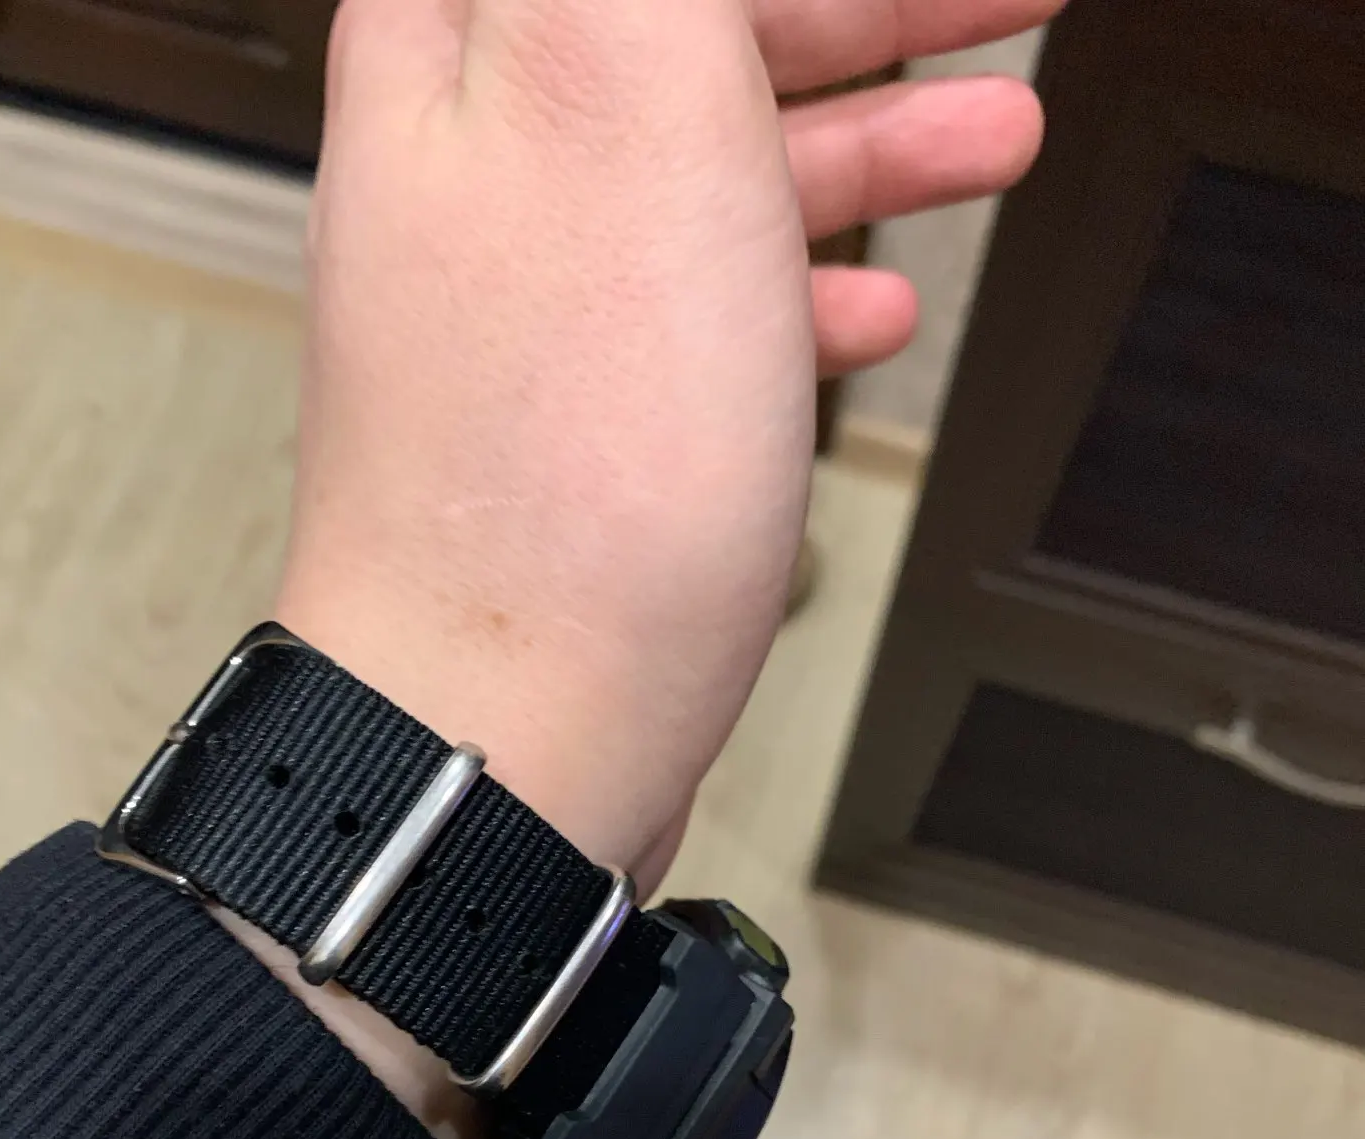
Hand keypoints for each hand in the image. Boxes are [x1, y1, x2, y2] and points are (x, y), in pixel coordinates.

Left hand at [278, 0, 1056, 891]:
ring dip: (867, 132)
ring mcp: (528, 303)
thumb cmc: (562, 461)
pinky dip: (802, 285)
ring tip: (1004, 124)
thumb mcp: (628, 88)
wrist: (504, 733)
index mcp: (468, 42)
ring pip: (714, 162)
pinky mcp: (577, 423)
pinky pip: (705, 308)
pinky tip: (878, 309)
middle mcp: (477, 164)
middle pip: (687, 17)